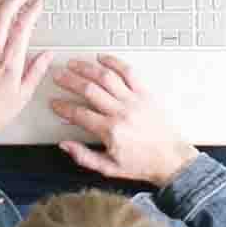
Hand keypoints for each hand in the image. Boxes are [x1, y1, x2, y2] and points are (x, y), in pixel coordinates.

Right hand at [51, 53, 197, 185]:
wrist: (170, 158)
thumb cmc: (141, 164)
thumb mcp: (109, 169)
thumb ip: (84, 157)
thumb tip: (65, 145)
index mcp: (111, 132)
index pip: (79, 114)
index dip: (63, 107)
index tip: (54, 103)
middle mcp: (121, 112)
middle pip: (89, 90)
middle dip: (70, 81)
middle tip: (58, 76)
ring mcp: (134, 100)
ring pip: (106, 77)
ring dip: (87, 68)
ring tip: (74, 64)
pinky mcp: (145, 93)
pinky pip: (128, 72)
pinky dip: (114, 61)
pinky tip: (102, 58)